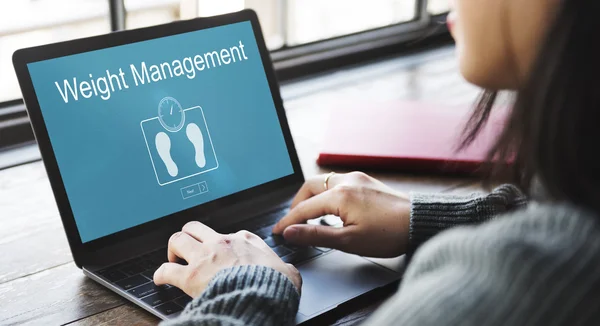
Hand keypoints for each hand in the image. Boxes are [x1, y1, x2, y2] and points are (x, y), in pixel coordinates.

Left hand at [154, 221, 301, 297]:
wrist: (262, 296)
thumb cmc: (274, 285)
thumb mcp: (288, 272)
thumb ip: (285, 268)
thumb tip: (289, 273)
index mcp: (245, 240)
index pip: (229, 234)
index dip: (223, 244)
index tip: (222, 253)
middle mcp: (222, 243)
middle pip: (196, 227)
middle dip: (189, 236)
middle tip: (189, 249)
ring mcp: (204, 257)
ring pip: (178, 239)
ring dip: (173, 249)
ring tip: (173, 259)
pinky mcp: (191, 276)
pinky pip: (166, 270)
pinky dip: (160, 274)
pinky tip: (160, 279)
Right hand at [272, 172, 409, 257]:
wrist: (420, 222)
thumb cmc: (389, 234)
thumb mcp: (348, 241)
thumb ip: (316, 235)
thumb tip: (291, 232)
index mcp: (339, 195)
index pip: (304, 208)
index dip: (288, 221)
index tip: (278, 232)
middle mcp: (346, 181)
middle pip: (310, 187)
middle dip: (297, 204)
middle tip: (293, 222)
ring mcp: (357, 178)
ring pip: (323, 182)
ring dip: (312, 197)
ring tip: (310, 217)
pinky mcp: (366, 181)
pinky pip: (337, 182)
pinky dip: (327, 194)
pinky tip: (331, 209)